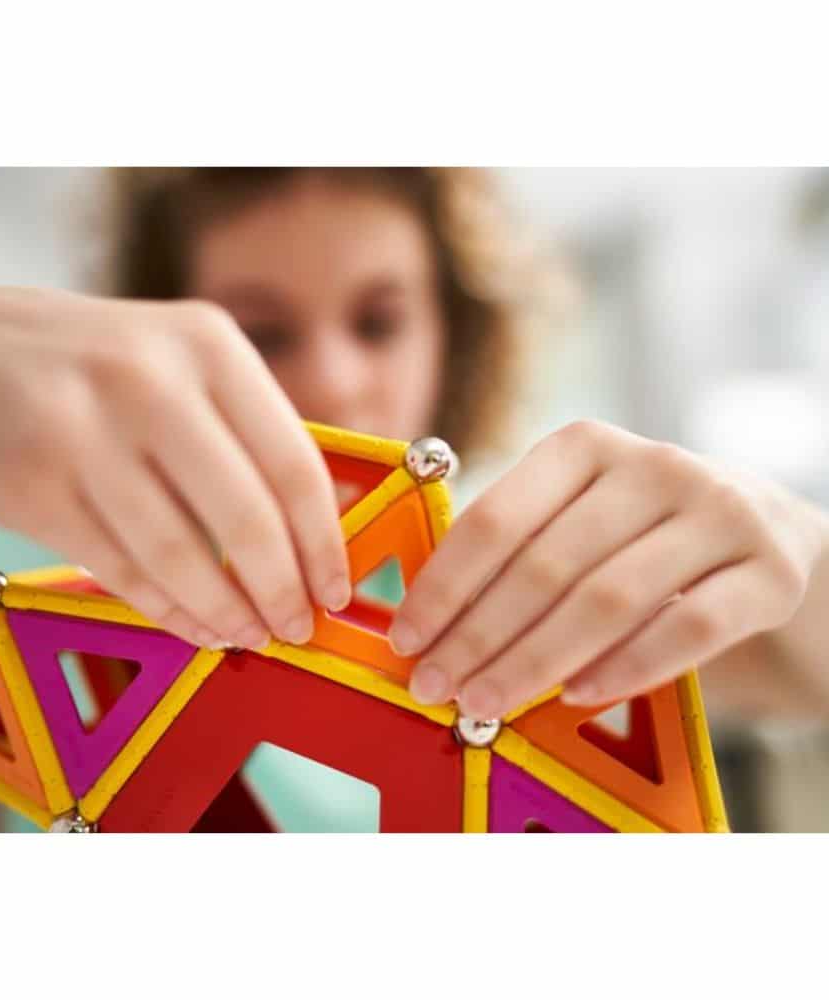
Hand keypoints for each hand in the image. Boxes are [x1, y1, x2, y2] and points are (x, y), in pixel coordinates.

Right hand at [0, 287, 350, 648]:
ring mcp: (81, 428)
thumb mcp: (176, 362)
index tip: (335, 591)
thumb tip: (324, 525)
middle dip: (281, 589)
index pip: (293, 461)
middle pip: (245, 514)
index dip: (323, 542)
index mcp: (207, 343)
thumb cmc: (89, 366)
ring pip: (178, 552)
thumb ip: (245, 430)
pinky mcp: (30, 481)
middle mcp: (148, 376)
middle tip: (295, 628)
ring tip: (245, 635)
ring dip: (223, 610)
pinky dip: (164, 608)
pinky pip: (118, 566)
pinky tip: (191, 624)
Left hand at [389, 420, 822, 717]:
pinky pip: (688, 629)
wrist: (768, 536)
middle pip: (544, 565)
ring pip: (607, 599)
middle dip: (477, 636)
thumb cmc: (640, 536)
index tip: (405, 641)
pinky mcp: (770, 569)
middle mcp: (652, 465)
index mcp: (583, 447)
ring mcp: (719, 512)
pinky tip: (577, 696)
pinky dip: (625, 668)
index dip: (443, 586)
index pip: (495, 519)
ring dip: (534, 662)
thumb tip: (430, 630)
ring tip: (485, 702)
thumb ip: (517, 555)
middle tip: (434, 687)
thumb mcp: (578, 518)